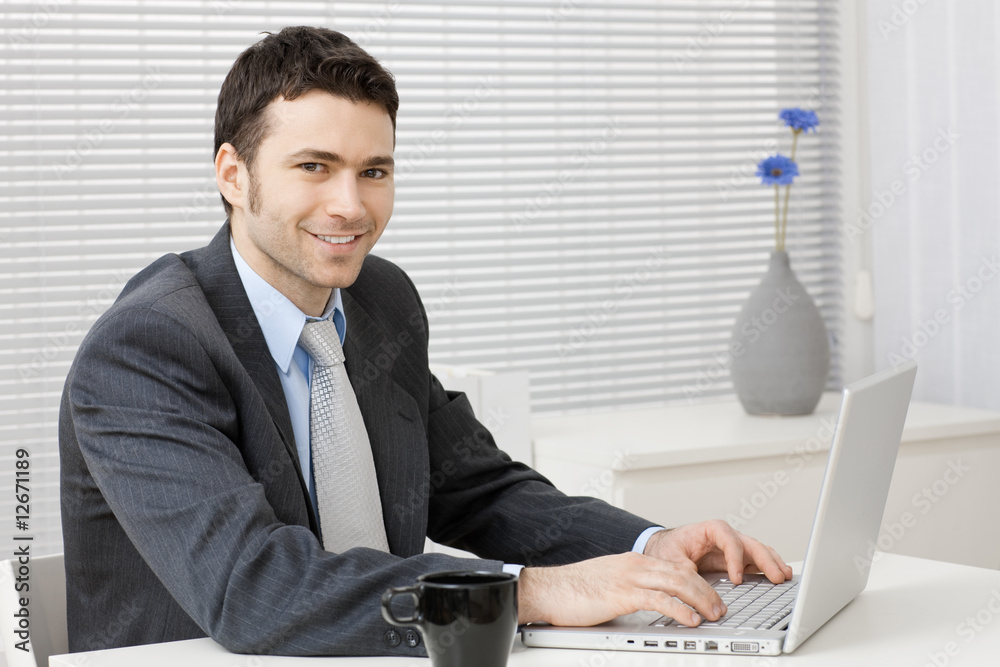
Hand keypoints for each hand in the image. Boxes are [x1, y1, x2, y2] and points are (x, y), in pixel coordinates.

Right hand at [517, 551, 723, 627]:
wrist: (549, 589)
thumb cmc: (573, 590)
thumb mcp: (609, 583)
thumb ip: (630, 588)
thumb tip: (648, 603)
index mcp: (633, 561)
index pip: (674, 567)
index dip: (697, 582)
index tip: (710, 596)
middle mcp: (635, 565)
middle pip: (682, 573)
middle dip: (706, 591)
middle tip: (720, 607)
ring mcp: (629, 578)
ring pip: (677, 582)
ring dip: (701, 599)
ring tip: (714, 614)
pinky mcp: (622, 594)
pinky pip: (659, 599)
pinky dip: (680, 609)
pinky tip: (691, 619)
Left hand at [643, 520, 791, 585]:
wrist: (664, 548)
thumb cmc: (667, 548)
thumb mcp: (670, 558)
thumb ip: (684, 569)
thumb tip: (697, 585)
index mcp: (710, 530)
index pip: (729, 540)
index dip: (735, 559)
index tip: (736, 579)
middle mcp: (725, 536)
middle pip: (750, 544)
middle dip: (766, 560)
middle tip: (777, 576)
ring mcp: (733, 548)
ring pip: (758, 552)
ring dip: (772, 563)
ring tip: (785, 576)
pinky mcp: (736, 560)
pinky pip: (756, 562)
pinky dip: (768, 568)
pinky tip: (779, 576)